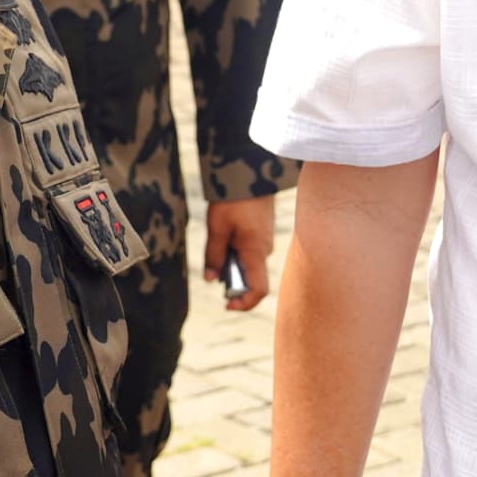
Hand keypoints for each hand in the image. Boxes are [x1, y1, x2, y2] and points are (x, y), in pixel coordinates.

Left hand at [203, 196, 275, 310]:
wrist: (249, 172)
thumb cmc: (233, 200)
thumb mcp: (217, 228)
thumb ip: (214, 256)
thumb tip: (211, 279)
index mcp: (255, 252)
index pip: (258, 290)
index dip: (244, 303)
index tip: (227, 305)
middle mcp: (265, 250)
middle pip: (251, 279)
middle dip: (232, 281)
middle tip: (214, 269)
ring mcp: (265, 241)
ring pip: (249, 265)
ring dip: (233, 265)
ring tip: (218, 244)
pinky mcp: (262, 233)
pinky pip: (251, 252)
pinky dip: (237, 253)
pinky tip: (225, 237)